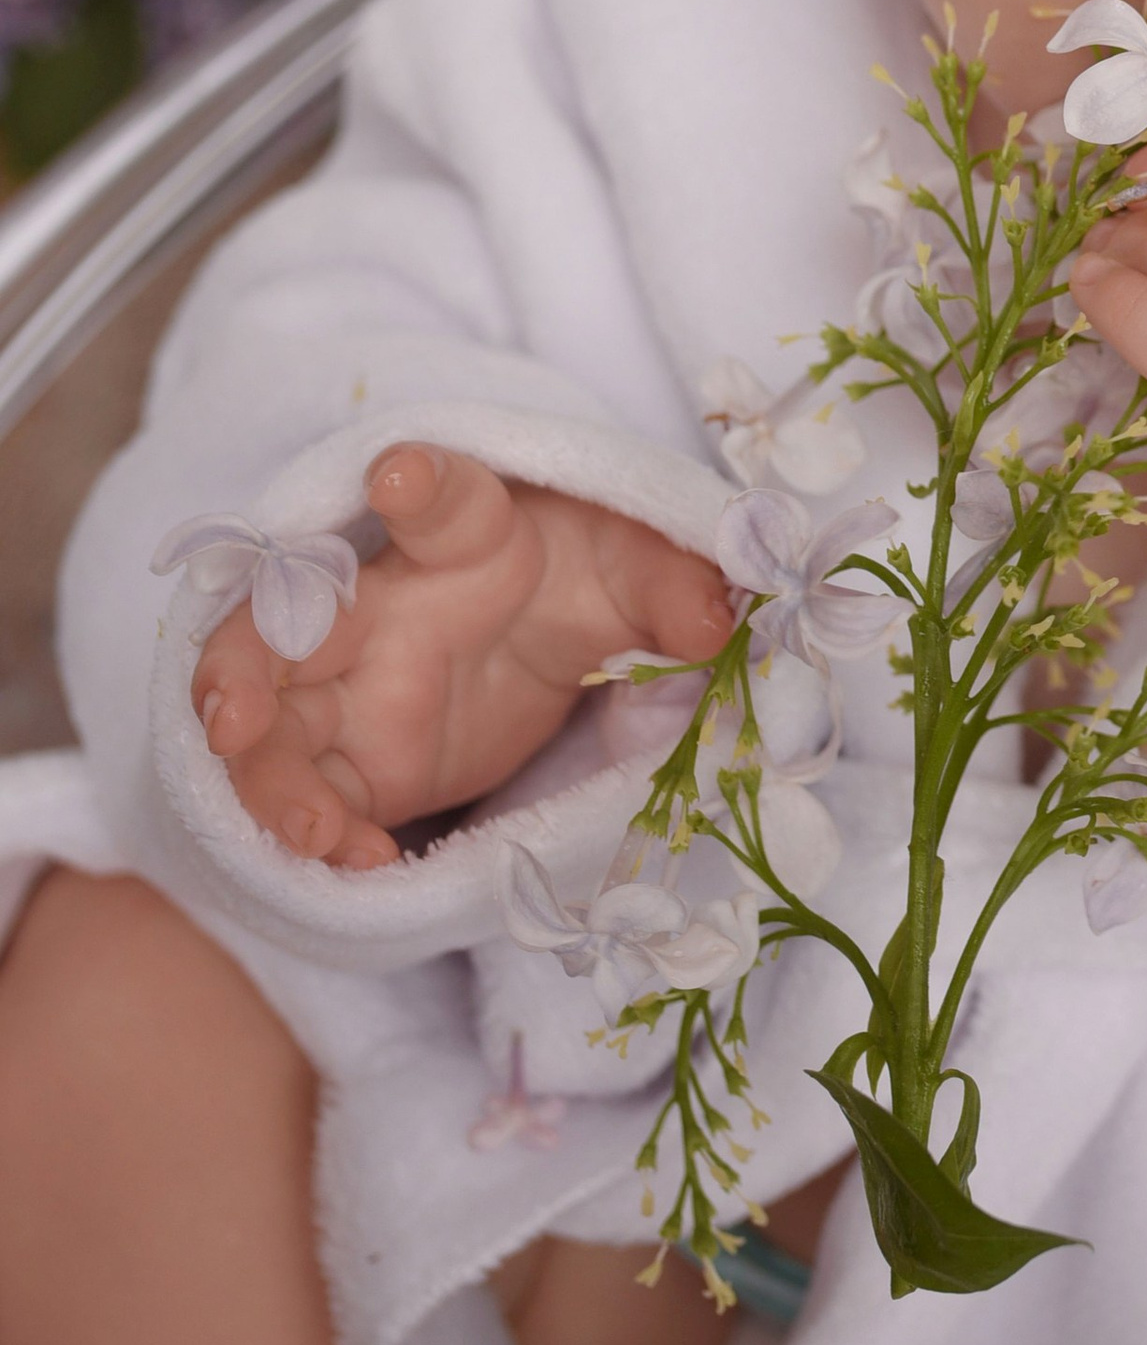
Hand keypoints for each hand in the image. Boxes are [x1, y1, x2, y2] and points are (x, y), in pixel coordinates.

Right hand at [191, 448, 733, 871]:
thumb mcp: (645, 569)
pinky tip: (354, 867)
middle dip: (243, 662)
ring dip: (266, 776)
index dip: (422, 485)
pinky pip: (315, 798)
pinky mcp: (363, 761)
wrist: (549, 628)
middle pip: (288, 622)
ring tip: (308, 832)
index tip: (402, 477)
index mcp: (466, 534)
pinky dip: (317, 835)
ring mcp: (358, 687)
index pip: (444, 498)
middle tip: (231, 714)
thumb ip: (677, 585)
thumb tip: (715, 617)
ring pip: (272, 724)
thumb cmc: (581, 572)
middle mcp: (387, 604)